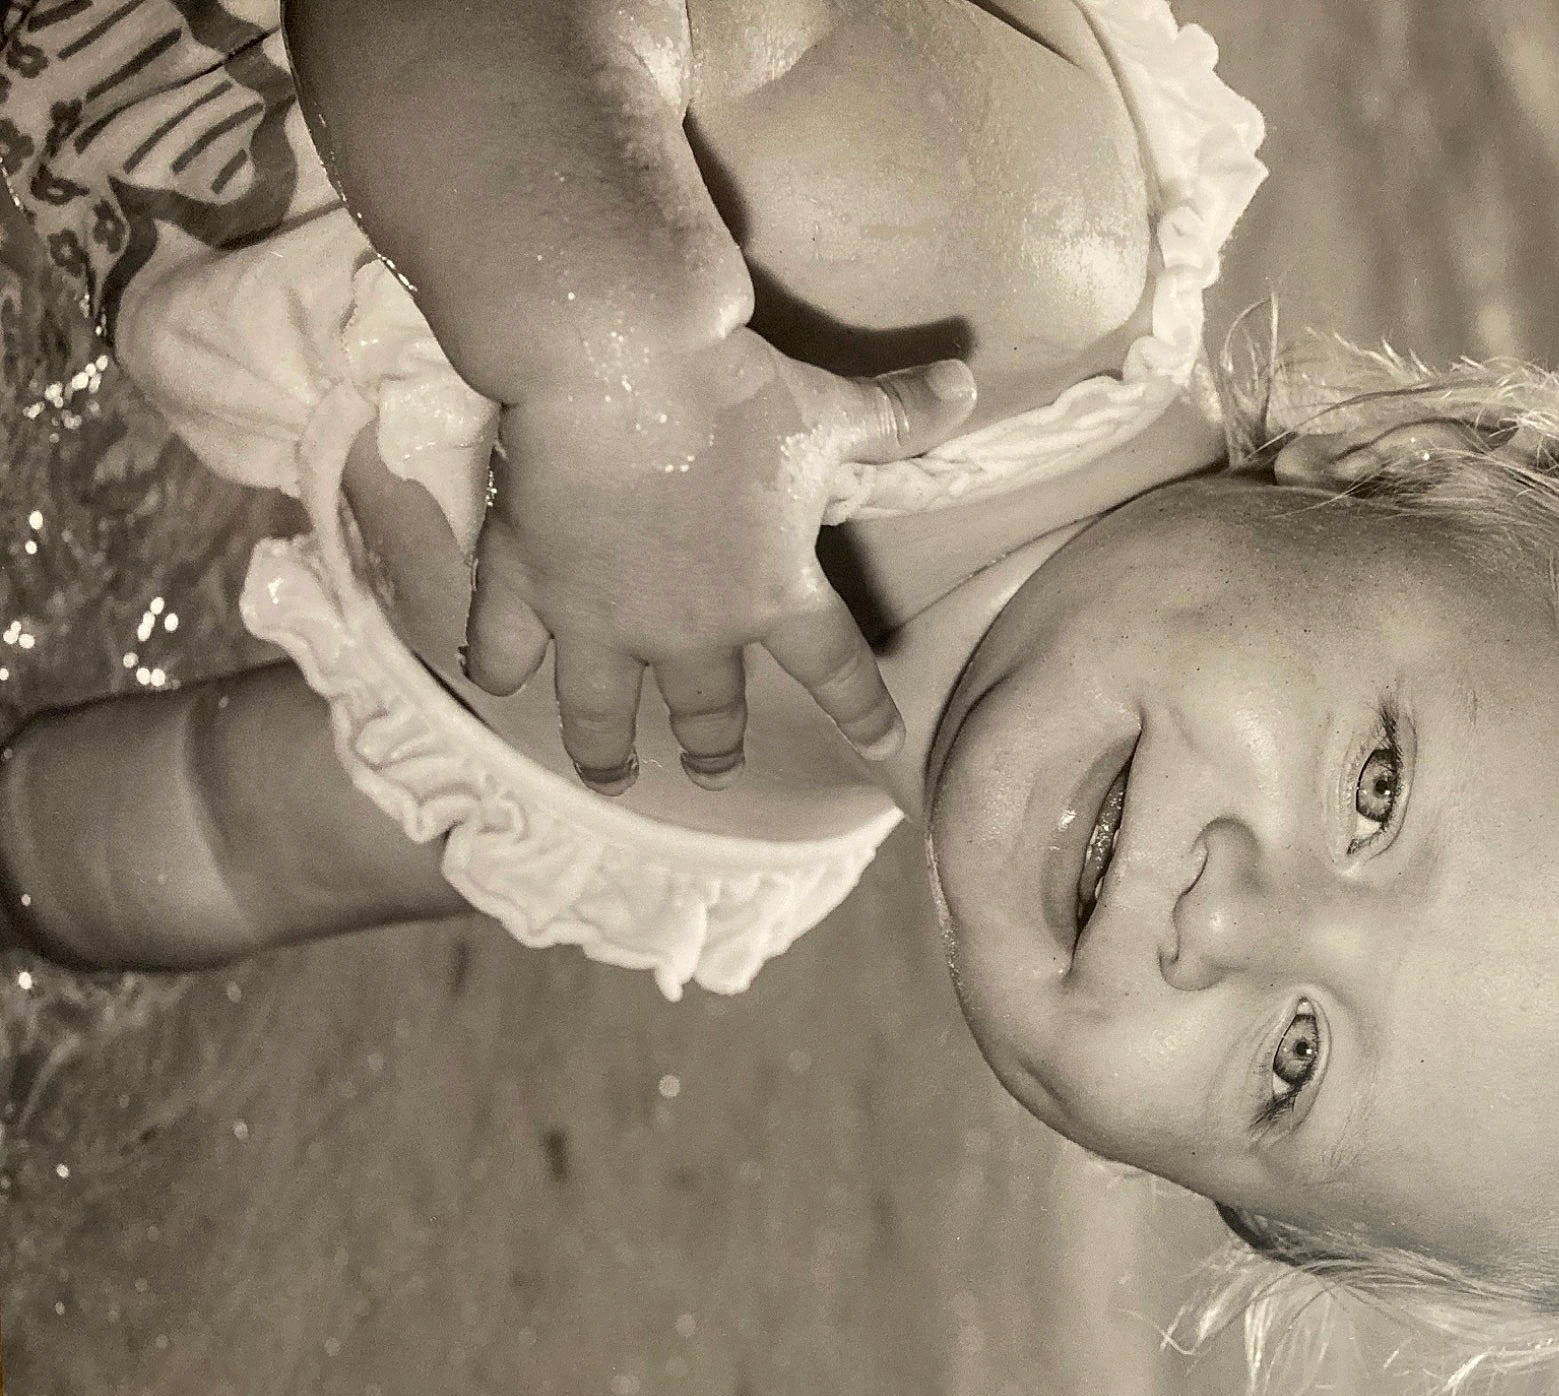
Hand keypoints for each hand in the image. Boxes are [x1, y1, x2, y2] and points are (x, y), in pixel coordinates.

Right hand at [463, 330, 975, 792]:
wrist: (618, 358)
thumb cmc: (734, 390)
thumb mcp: (829, 409)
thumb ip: (896, 415)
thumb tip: (964, 386)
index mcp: (774, 594)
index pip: (834, 669)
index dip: (863, 709)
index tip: (883, 742)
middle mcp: (689, 629)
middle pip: (709, 711)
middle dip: (714, 748)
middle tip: (714, 769)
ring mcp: (601, 618)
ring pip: (601, 713)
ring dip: (606, 752)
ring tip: (611, 776)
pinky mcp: (527, 585)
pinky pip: (505, 649)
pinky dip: (498, 668)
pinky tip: (496, 684)